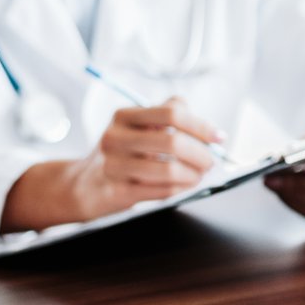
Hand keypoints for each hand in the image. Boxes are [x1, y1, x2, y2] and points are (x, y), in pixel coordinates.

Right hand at [63, 96, 221, 218]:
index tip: (219, 138)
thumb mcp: (139, 126)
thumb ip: (171, 115)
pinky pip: (160, 190)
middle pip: (172, 141)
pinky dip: (179, 189)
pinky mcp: (116, 191)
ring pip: (168, 169)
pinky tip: (183, 186)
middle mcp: (115, 137)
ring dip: (193, 175)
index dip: (201, 126)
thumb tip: (212, 132)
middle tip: (211, 162)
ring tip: (199, 176)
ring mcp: (113, 165)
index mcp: (124, 115)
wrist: (85, 185)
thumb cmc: (125, 153)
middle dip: (201, 153)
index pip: (172, 113)